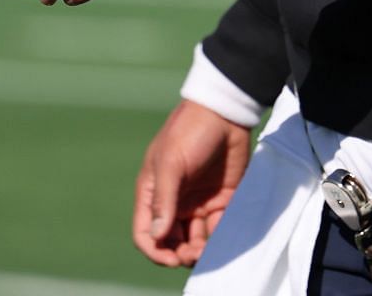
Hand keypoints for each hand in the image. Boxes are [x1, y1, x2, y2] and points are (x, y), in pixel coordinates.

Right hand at [134, 99, 252, 266]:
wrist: (225, 111)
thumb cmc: (189, 131)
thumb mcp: (171, 162)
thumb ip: (164, 199)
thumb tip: (157, 236)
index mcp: (153, 193)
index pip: (146, 232)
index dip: (155, 251)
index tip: (172, 259)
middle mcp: (174, 202)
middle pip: (170, 242)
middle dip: (180, 254)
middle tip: (195, 254)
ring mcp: (197, 202)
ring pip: (194, 239)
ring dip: (199, 251)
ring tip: (209, 250)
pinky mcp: (222, 199)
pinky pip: (218, 227)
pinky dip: (220, 237)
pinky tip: (224, 236)